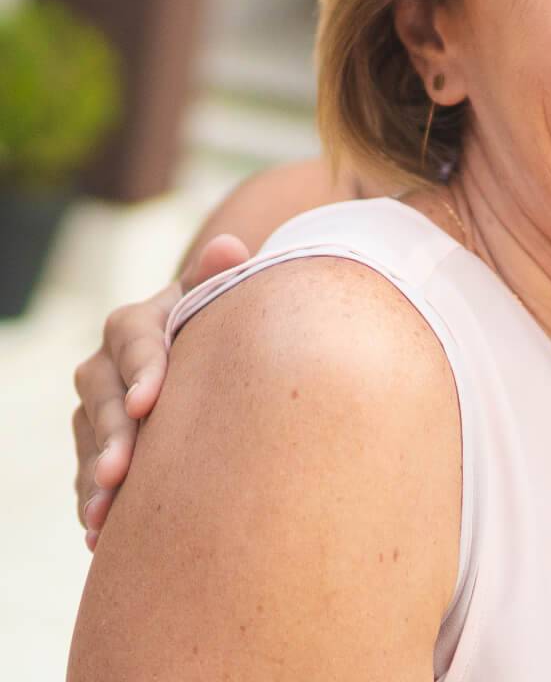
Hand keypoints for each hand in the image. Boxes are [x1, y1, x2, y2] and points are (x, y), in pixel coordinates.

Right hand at [71, 234, 251, 546]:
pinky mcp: (99, 446)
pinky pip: (87, 474)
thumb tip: (231, 246)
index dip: (141, 368)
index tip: (147, 403)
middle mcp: (110, 363)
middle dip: (110, 436)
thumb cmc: (225, 323)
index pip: (132, 336)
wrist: (214, 358)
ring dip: (94, 480)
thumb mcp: (224, 298)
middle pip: (99, 396)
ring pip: (88, 441)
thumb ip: (222, 278)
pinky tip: (102, 535)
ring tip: (104, 516)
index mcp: (141, 321)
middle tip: (120, 473)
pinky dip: (94, 503)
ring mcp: (99, 407)